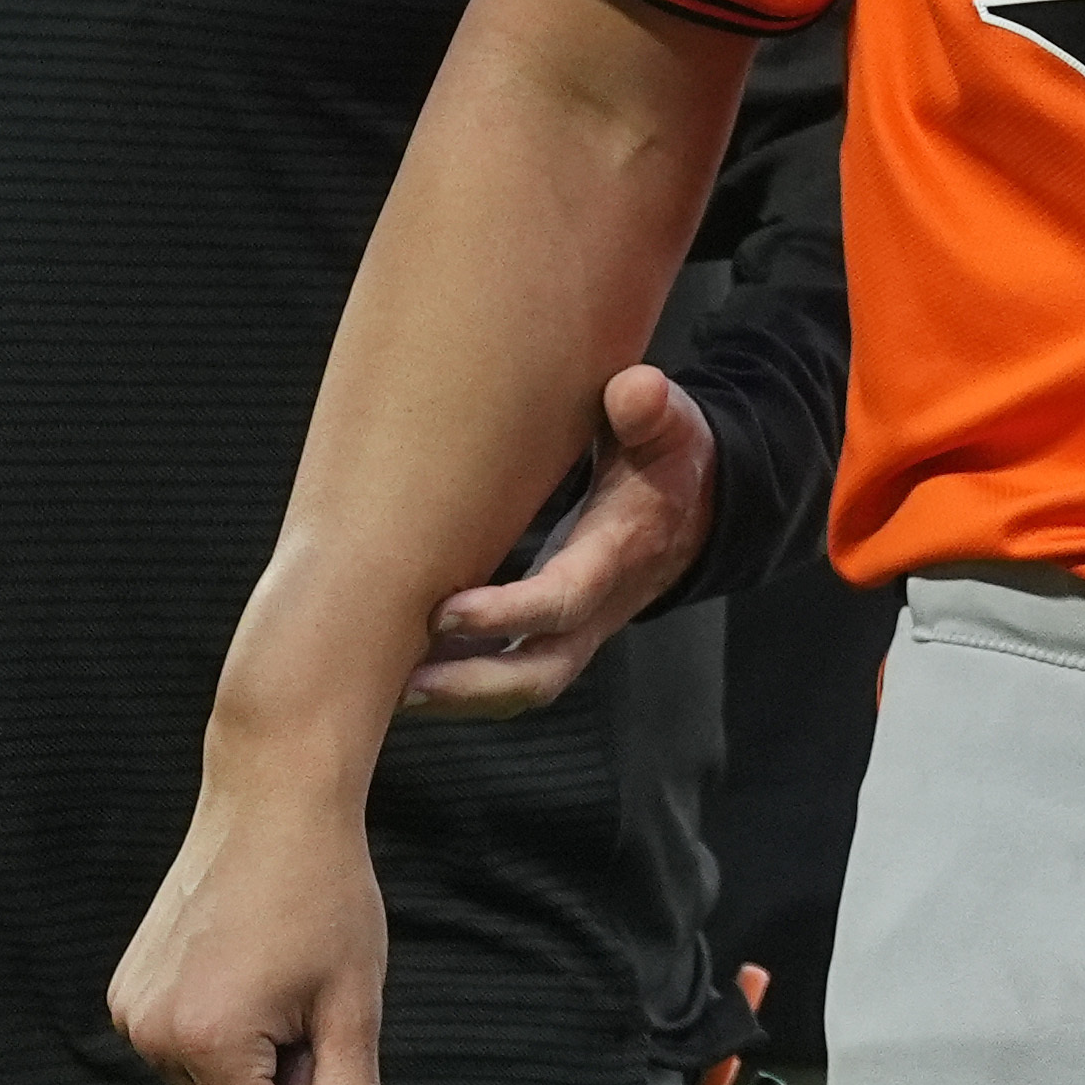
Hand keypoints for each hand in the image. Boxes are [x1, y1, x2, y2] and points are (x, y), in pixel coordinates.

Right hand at [110, 750, 390, 1084]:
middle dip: (276, 1081)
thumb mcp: (355, 1007)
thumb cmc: (325, 897)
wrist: (272, 801)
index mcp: (207, 1045)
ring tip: (271, 977)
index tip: (319, 1031)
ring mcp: (128, 1011)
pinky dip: (218, 1030)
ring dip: (250, 1057)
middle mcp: (150, 1037)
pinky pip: (182, 1052)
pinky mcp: (125, 990)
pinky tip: (241, 965)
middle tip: (299, 996)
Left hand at [401, 364, 717, 718]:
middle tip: (407, 684)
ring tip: (391, 691)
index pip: (565, 599)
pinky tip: (405, 673)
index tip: (444, 611)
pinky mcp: (555, 632)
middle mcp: (599, 605)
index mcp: (619, 551)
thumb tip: (636, 389)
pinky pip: (511, 673)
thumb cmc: (664, 458)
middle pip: (542, 672)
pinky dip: (462, 680)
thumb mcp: (668, 425)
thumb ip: (650, 409)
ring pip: (523, 684)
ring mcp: (578, 628)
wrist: (694, 508)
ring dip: (461, 695)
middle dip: (475, 684)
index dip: (507, 613)